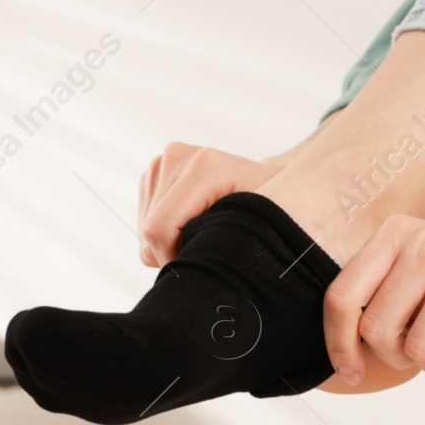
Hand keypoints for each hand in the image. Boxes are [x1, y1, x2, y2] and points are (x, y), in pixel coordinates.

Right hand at [137, 144, 289, 266]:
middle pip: (149, 232)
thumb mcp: (262, 231)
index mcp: (204, 166)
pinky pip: (145, 220)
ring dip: (172, 244)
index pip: (159, 230)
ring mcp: (164, 161)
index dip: (175, 261)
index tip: (206, 266)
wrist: (278, 183)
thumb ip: (223, 247)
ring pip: (145, 230)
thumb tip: (192, 268)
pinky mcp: (156, 171)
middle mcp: (177, 156)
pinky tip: (196, 226)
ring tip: (208, 235)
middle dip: (175, 253)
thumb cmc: (279, 212)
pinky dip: (168, 234)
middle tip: (212, 252)